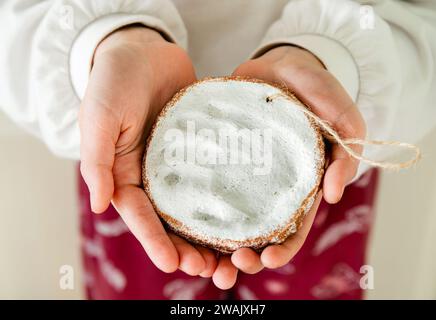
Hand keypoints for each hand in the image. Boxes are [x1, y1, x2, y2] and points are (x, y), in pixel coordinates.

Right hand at [79, 26, 217, 276]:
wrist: (142, 51)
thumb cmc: (113, 82)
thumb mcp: (99, 118)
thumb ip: (97, 161)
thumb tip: (100, 205)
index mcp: (125, 175)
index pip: (141, 215)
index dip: (156, 241)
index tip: (174, 264)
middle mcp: (154, 176)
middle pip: (172, 220)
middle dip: (189, 248)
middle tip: (211, 270)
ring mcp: (180, 164)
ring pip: (197, 206)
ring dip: (212, 233)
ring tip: (232, 256)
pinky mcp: (202, 148)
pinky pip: (216, 175)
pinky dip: (229, 197)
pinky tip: (247, 213)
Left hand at [216, 45, 365, 286]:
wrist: (283, 64)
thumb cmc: (318, 91)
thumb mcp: (343, 119)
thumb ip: (347, 153)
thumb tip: (333, 194)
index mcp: (299, 186)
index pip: (292, 229)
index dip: (282, 248)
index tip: (266, 257)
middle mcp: (267, 186)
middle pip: (256, 231)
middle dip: (245, 254)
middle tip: (231, 264)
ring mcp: (241, 171)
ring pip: (227, 215)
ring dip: (215, 240)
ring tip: (199, 255)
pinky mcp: (219, 154)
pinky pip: (205, 180)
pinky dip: (194, 200)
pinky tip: (179, 214)